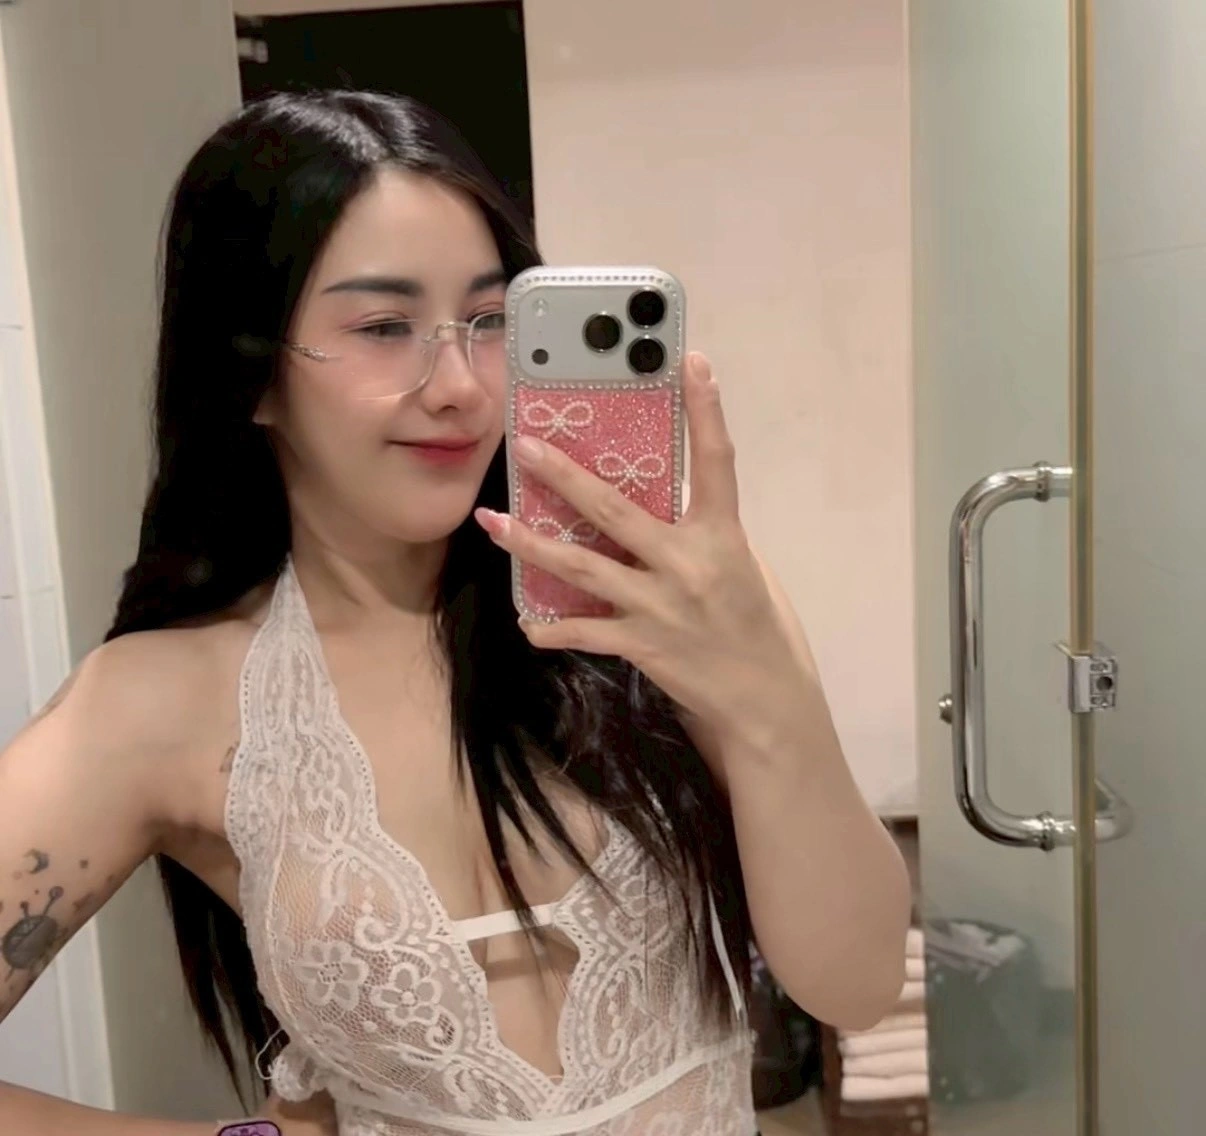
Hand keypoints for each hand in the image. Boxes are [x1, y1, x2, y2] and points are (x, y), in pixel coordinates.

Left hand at [474, 352, 803, 747]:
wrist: (764, 697)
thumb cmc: (759, 624)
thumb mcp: (744, 566)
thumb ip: (705, 532)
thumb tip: (661, 502)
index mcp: (722, 535)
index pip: (716, 461)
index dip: (706, 409)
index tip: (692, 361)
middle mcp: (687, 563)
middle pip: (614, 510)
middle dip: (564, 475)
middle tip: (524, 445)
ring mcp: (659, 605)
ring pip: (582, 566)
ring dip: (532, 544)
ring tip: (493, 521)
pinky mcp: (642, 643)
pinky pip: (585, 632)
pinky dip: (553, 627)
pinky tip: (527, 621)